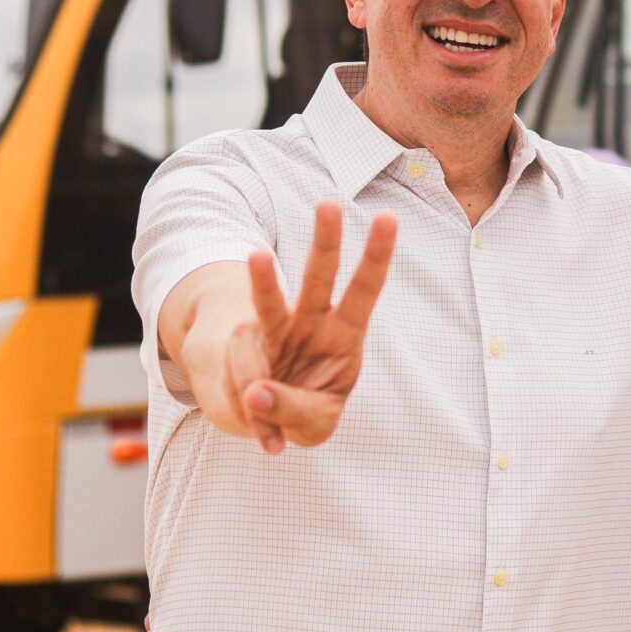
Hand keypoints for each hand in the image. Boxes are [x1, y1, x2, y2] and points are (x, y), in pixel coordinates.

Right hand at [206, 202, 396, 454]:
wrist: (259, 416)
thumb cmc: (302, 412)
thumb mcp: (312, 425)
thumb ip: (292, 412)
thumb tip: (256, 393)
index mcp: (344, 335)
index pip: (364, 290)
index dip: (378, 256)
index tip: (389, 218)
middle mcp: (309, 321)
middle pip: (318, 276)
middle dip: (326, 241)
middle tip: (329, 206)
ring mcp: (272, 329)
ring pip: (268, 300)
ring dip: (265, 279)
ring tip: (257, 256)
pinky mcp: (242, 344)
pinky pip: (241, 368)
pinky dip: (247, 402)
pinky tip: (260, 424)